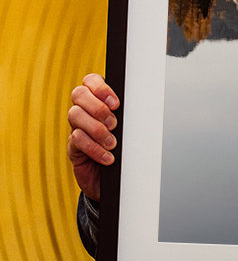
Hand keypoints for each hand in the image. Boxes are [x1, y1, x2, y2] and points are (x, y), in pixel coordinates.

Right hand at [67, 74, 119, 200]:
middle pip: (79, 94)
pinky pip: (77, 139)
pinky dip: (94, 148)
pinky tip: (107, 157)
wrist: (116, 179)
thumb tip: (140, 107)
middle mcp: (84, 111)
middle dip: (98, 107)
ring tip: (112, 143)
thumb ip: (127, 115)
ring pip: (75, 115)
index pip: (90, 81)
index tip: (116, 103)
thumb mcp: (128, 129)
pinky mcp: (73, 147)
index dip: (100, 88)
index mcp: (98, 100)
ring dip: (97, 129)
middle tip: (114, 124)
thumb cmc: (125, 148)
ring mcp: (76, 127)